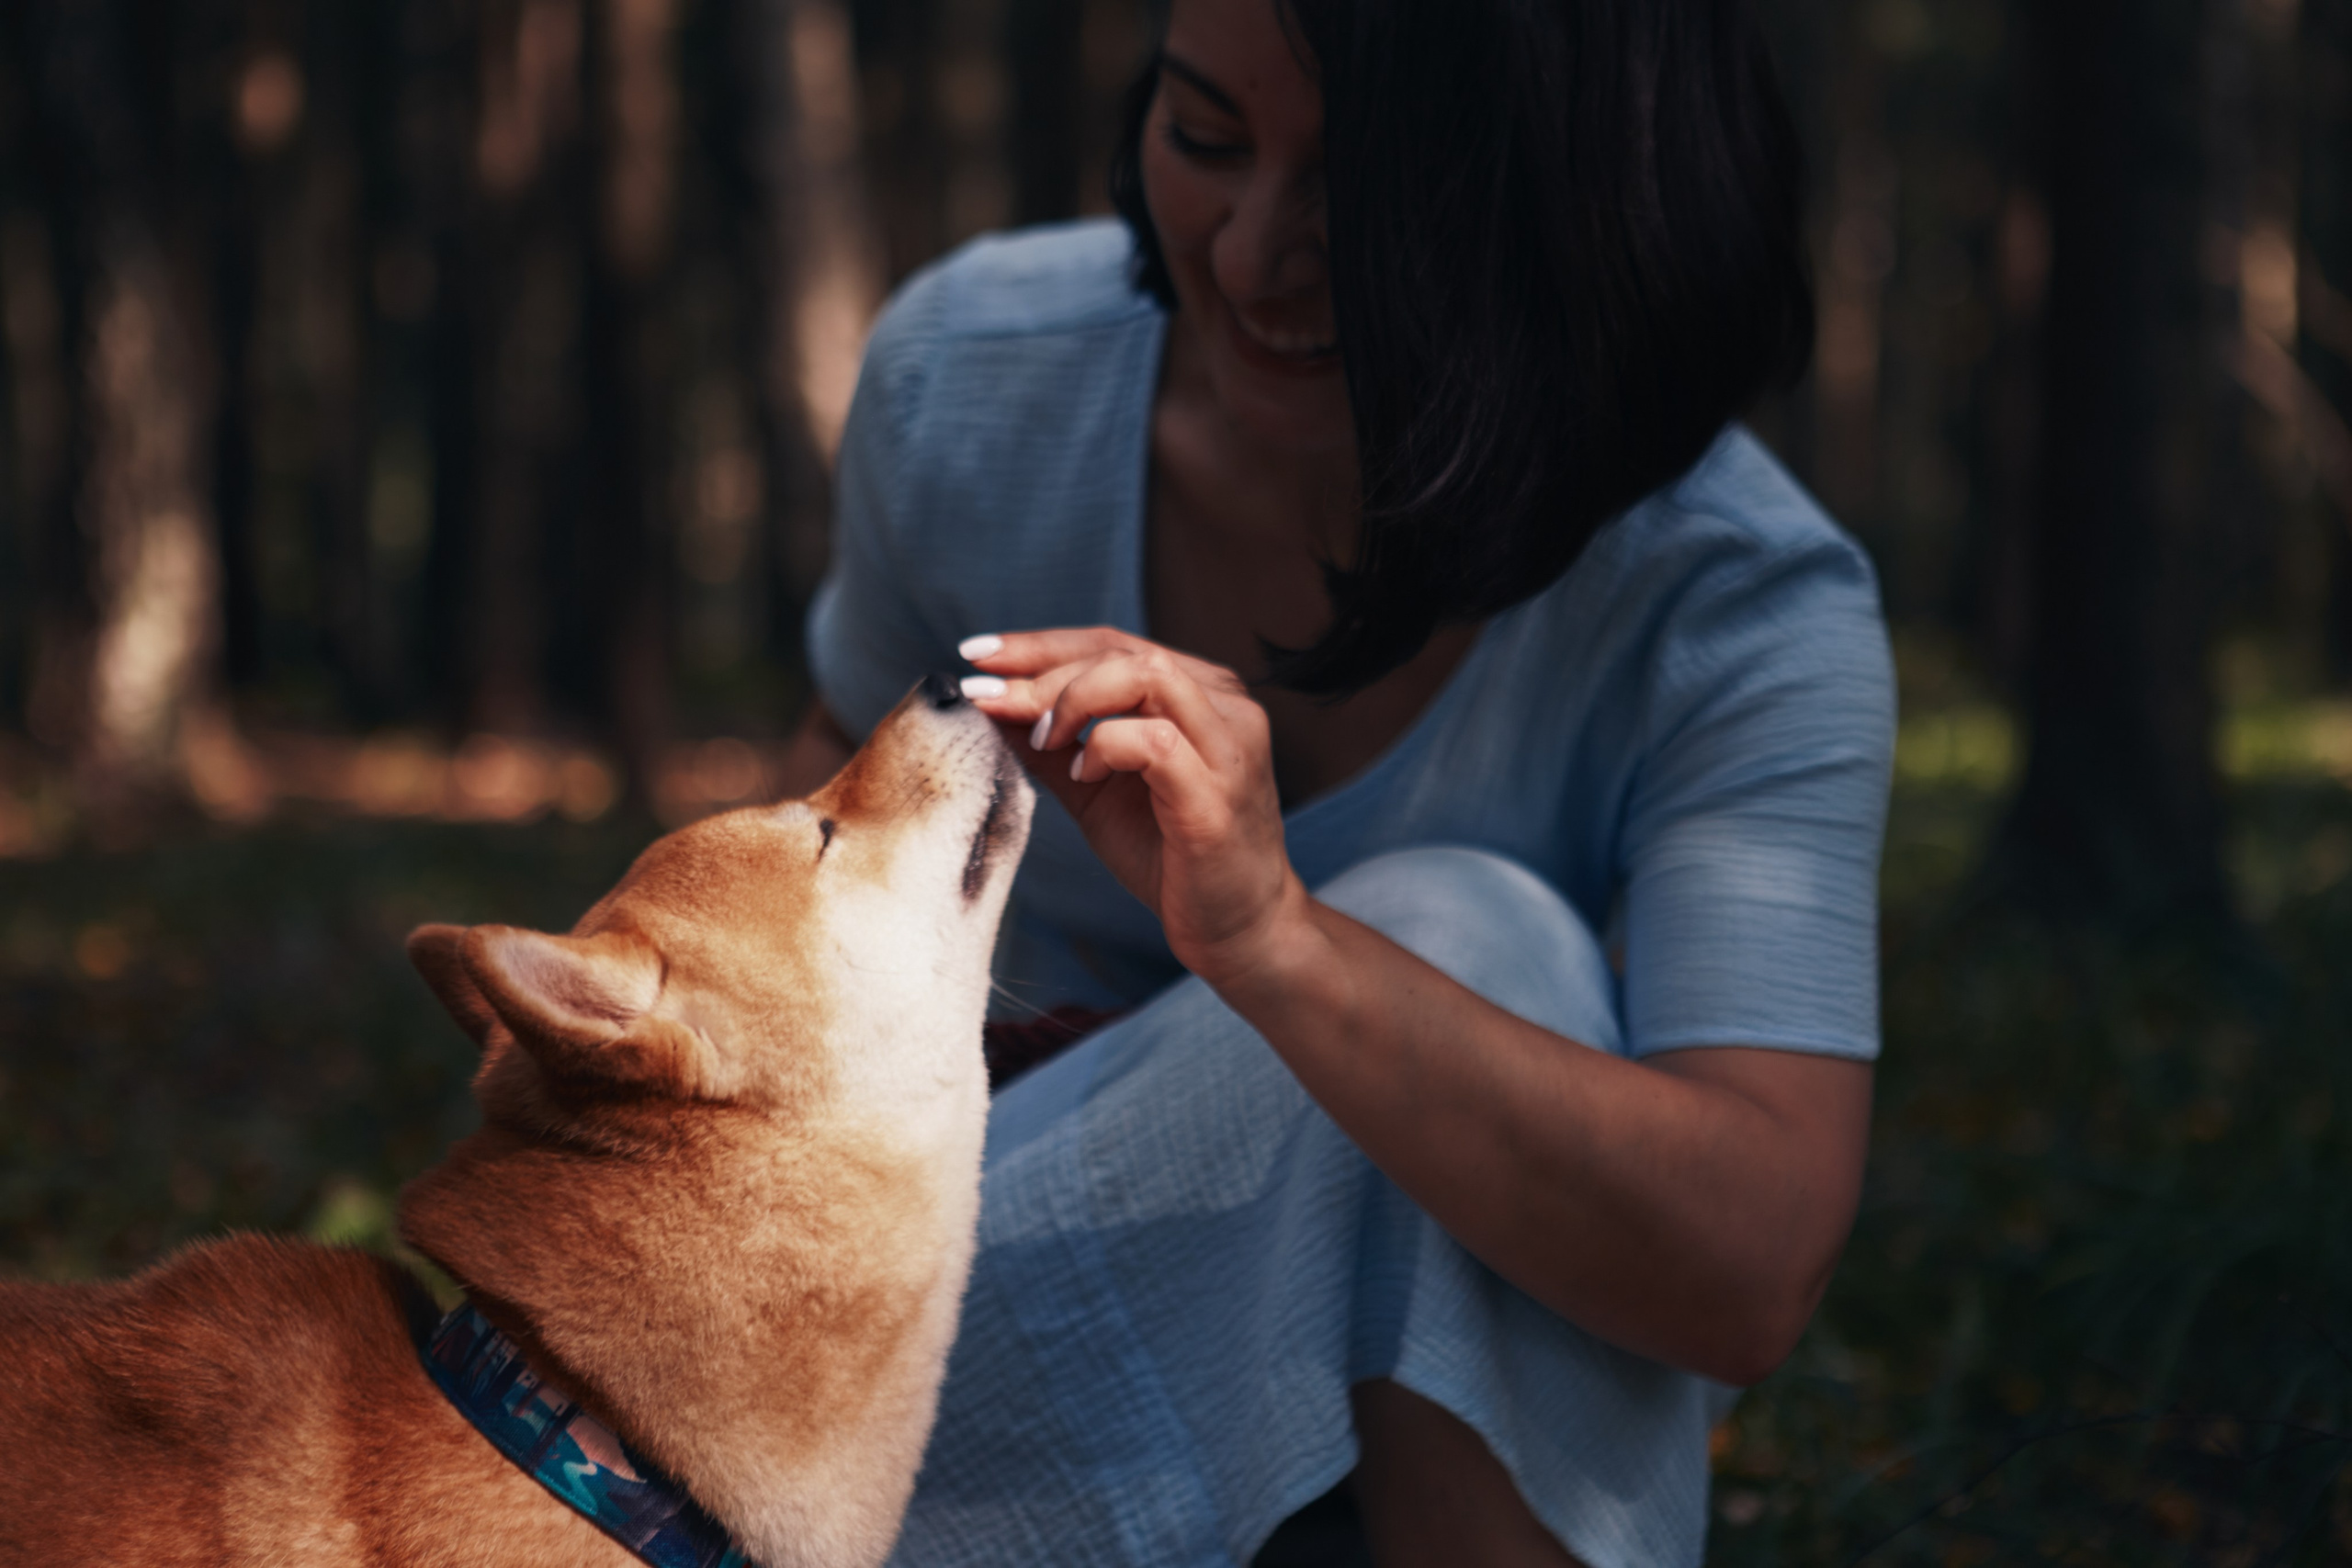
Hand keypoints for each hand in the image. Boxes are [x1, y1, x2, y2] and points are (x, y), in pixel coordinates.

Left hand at [958, 628, 1311, 984]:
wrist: (1236, 928)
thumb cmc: (1171, 856)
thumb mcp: (1095, 789)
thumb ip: (1050, 745)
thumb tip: (987, 706)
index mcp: (1200, 693)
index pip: (1112, 643)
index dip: (1040, 644)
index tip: (977, 656)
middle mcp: (1225, 706)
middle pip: (1122, 651)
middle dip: (1041, 670)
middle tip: (988, 698)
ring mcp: (1227, 746)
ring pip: (1145, 675)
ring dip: (1074, 698)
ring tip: (1041, 738)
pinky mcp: (1216, 794)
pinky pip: (1153, 741)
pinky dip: (1104, 746)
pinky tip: (1082, 774)